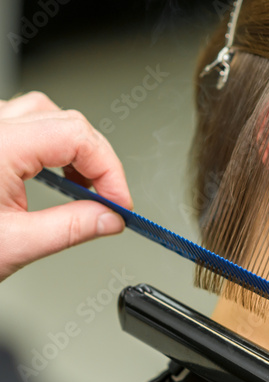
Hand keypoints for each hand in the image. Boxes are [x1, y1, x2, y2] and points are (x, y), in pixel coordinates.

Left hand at [0, 92, 132, 280]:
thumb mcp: (15, 244)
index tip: (119, 203)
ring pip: (49, 117)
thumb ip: (71, 229)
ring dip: (76, 151)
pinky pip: (30, 126)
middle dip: (98, 161)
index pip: (77, 137)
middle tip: (109, 200)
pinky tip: (59, 175)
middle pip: (68, 122)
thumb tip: (109, 219)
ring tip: (86, 187)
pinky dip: (55, 148)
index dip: (109, 170)